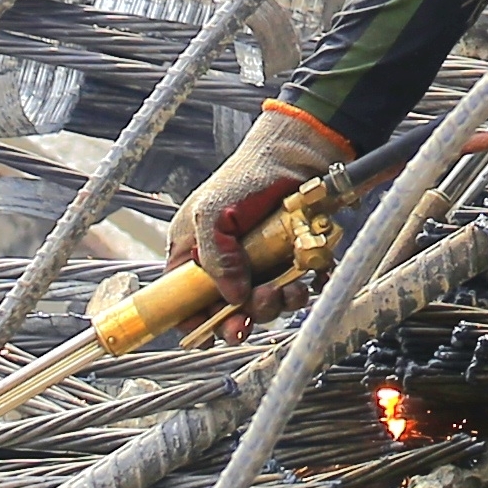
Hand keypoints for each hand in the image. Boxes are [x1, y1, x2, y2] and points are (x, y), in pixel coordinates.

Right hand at [170, 109, 350, 322]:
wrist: (299, 155)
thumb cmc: (247, 176)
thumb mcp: (212, 213)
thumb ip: (214, 258)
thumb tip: (231, 299)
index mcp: (195, 252)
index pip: (183, 300)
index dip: (194, 321)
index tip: (208, 332)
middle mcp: (226, 262)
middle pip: (225, 311)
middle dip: (239, 319)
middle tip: (251, 315)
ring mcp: (259, 264)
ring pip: (262, 304)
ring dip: (275, 305)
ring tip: (286, 288)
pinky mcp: (289, 261)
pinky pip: (293, 290)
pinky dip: (300, 291)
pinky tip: (304, 280)